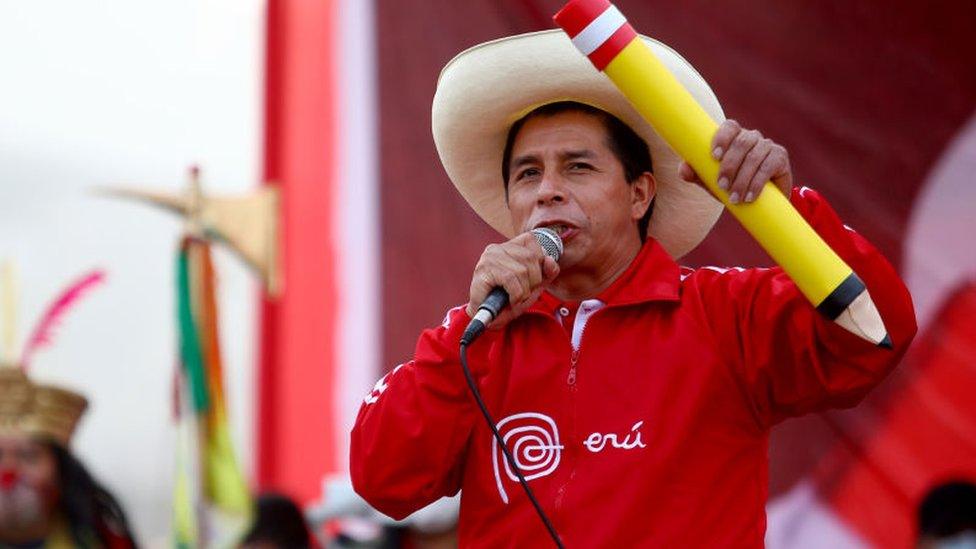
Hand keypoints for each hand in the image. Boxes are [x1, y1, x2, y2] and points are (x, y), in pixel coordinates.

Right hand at [466, 232, 559, 328]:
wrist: (486, 318)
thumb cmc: (508, 300)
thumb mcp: (534, 285)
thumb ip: (546, 272)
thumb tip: (550, 261)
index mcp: (508, 247)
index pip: (531, 240)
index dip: (538, 261)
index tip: (531, 278)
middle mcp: (497, 248)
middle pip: (531, 257)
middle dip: (533, 281)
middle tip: (522, 292)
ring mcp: (489, 258)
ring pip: (522, 270)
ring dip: (524, 291)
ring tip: (515, 297)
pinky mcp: (484, 271)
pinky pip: (511, 280)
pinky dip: (516, 295)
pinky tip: (510, 300)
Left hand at [678, 119, 792, 203]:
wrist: (756, 201)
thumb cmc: (729, 185)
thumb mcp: (709, 181)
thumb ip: (695, 173)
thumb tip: (683, 169)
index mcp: (733, 137)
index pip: (729, 127)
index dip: (722, 138)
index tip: (714, 156)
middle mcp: (751, 137)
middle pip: (742, 143)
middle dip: (730, 166)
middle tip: (722, 186)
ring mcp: (767, 145)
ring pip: (754, 156)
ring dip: (742, 179)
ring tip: (734, 198)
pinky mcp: (780, 157)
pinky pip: (768, 166)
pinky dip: (757, 183)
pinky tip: (749, 197)